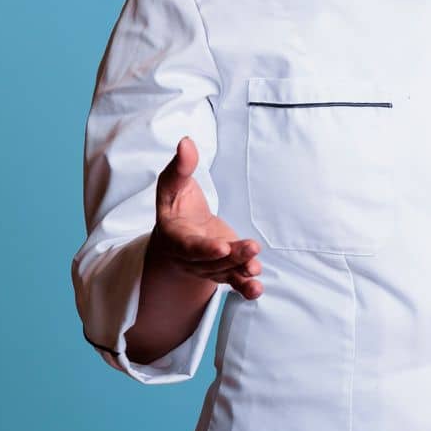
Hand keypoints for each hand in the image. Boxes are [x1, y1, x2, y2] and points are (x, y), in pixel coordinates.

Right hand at [151, 135, 261, 298]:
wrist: (178, 229)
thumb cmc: (175, 203)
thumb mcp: (173, 183)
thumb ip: (180, 167)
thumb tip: (186, 142)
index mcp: (174, 236)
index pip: (188, 246)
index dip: (203, 249)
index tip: (222, 246)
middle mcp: (189, 257)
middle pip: (210, 261)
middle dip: (232, 257)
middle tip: (251, 248)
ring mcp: (207, 265)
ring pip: (223, 272)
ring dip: (240, 272)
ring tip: (256, 270)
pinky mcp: (223, 268)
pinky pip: (232, 281)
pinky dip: (244, 287)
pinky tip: (256, 288)